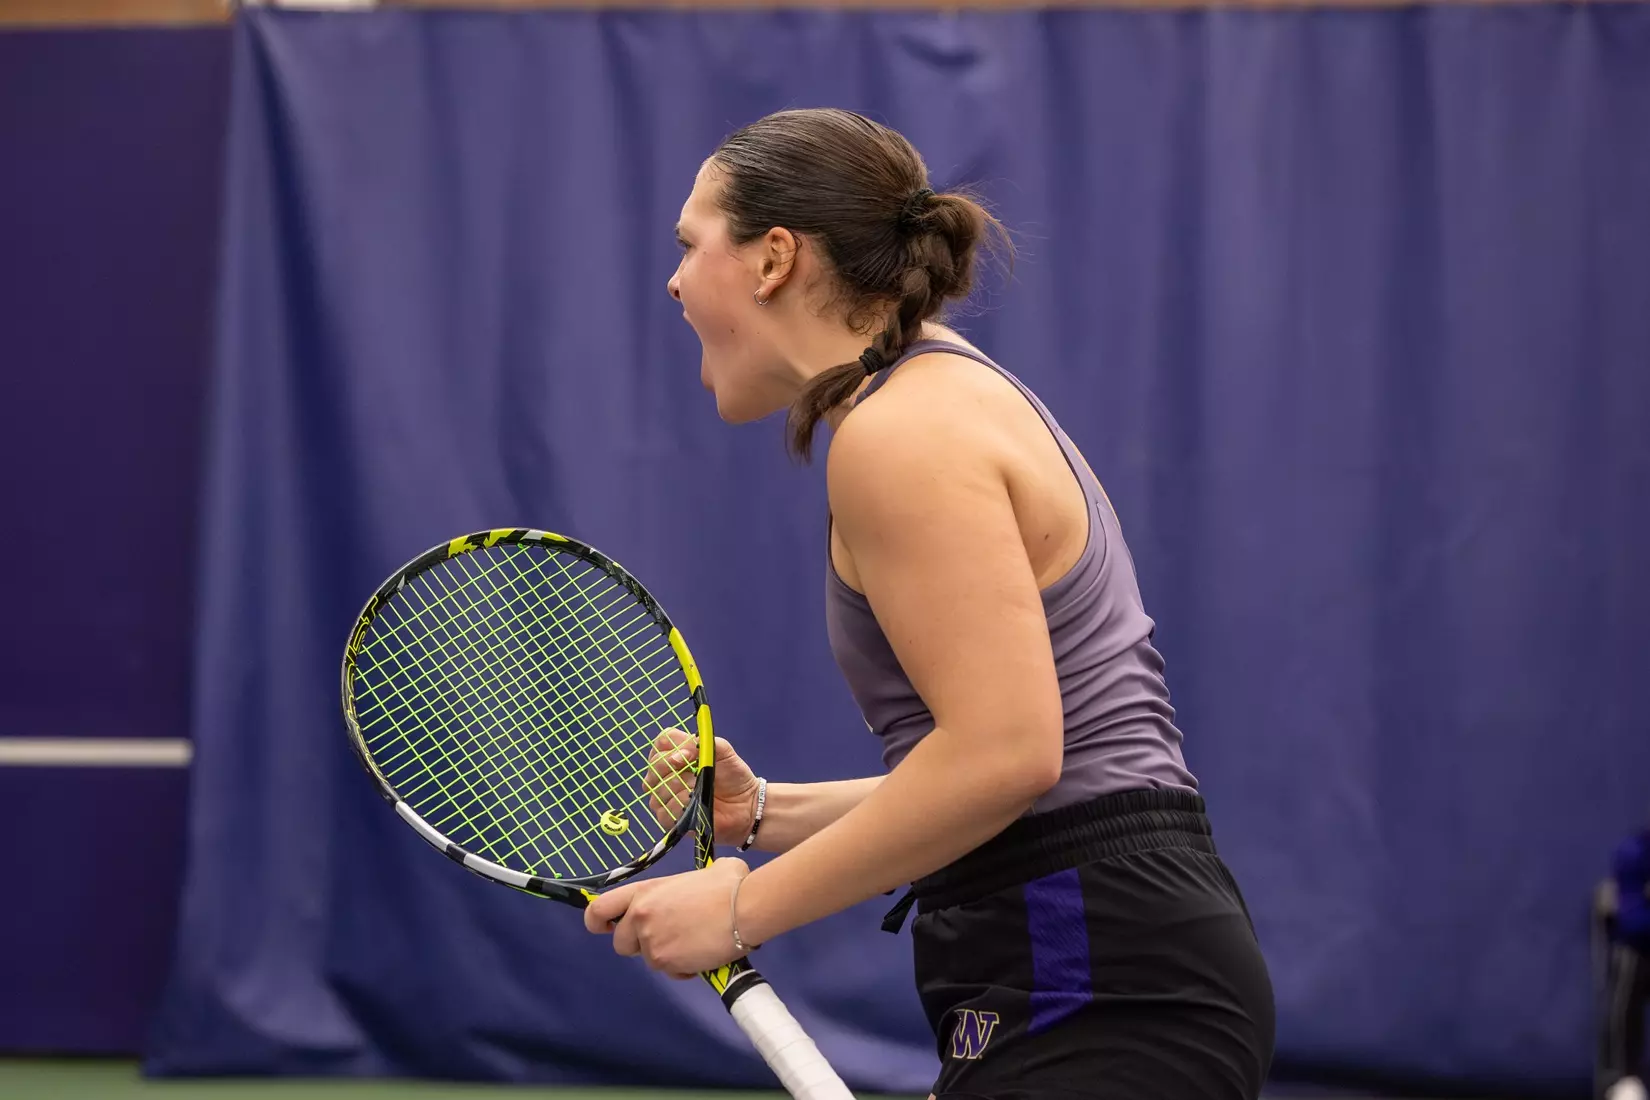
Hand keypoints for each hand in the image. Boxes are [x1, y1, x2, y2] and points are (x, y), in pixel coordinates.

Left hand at [583, 857, 751, 978]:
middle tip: (668, 935)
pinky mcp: (668, 964)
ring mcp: (653, 944)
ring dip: (667, 955)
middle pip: (621, 944)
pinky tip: (702, 955)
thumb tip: (706, 883)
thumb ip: (685, 884)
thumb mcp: (702, 873)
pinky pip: (671, 972)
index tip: (607, 927)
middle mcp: (640, 919)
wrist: (744, 908)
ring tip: (694, 942)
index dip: (597, 922)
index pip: (599, 910)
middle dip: (640, 944)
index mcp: (644, 892)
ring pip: (650, 959)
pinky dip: (684, 968)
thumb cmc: (728, 884)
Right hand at [645, 730, 759, 841]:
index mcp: (677, 753)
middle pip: (655, 766)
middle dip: (676, 769)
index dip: (672, 747)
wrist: (745, 804)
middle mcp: (666, 774)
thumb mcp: (723, 750)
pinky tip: (695, 806)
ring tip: (700, 791)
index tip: (689, 754)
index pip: (662, 743)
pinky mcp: (668, 818)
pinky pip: (665, 810)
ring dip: (683, 789)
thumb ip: (702, 743)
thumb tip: (678, 756)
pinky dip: (682, 807)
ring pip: (660, 789)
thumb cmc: (733, 776)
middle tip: (695, 774)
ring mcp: (665, 796)